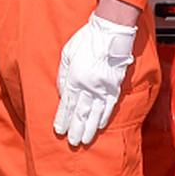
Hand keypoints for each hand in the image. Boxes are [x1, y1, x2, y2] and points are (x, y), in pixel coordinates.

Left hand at [54, 14, 136, 146]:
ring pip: (95, 113)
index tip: (59, 130)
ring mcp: (103, 88)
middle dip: (76, 129)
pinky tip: (100, 126)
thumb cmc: (86, 40)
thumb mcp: (67, 55)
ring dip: (89, 128)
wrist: (110, 33)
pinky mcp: (115, 86)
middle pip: (80, 113)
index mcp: (75, 78)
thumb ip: (63, 76)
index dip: (63, 119)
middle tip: (72, 142)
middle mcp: (89, 86)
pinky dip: (104, 117)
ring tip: (85, 140)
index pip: (67, 104)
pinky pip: (109, 106)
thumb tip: (62, 93)